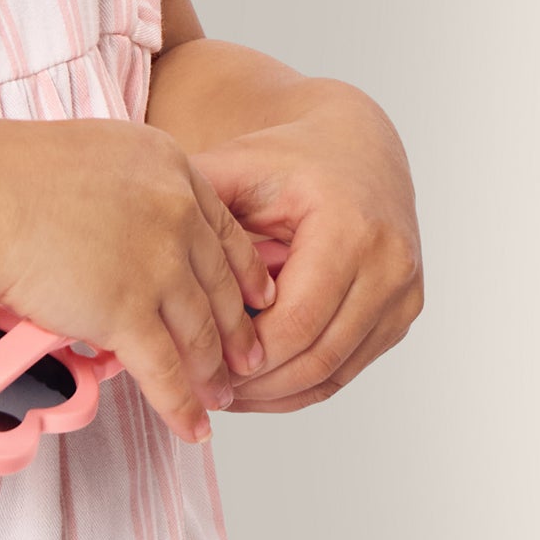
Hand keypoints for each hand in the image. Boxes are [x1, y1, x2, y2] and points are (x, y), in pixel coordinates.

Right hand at [0, 121, 278, 445]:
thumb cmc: (10, 173)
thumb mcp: (94, 154)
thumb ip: (127, 189)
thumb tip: (126, 223)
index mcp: (171, 167)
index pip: (223, 231)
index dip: (244, 274)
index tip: (257, 299)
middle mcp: (175, 214)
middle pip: (220, 286)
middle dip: (237, 332)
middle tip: (246, 360)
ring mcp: (156, 264)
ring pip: (199, 332)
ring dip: (212, 374)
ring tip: (220, 397)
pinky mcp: (126, 311)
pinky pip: (165, 371)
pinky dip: (181, 405)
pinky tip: (193, 426)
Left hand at [188, 86, 422, 412]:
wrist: (357, 147)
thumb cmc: (291, 157)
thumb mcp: (237, 168)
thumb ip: (194, 211)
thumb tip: (137, 259)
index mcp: (351, 229)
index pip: (295, 322)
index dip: (241, 355)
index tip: (191, 363)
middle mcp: (389, 265)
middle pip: (315, 356)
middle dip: (253, 383)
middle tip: (198, 389)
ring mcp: (403, 294)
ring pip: (332, 373)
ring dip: (274, 392)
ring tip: (220, 390)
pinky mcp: (401, 313)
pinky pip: (347, 369)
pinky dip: (299, 384)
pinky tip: (255, 383)